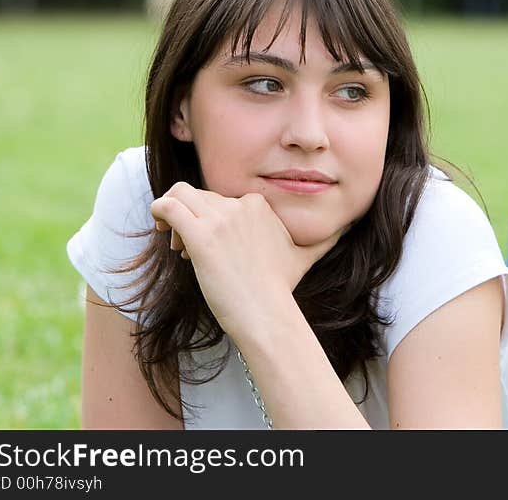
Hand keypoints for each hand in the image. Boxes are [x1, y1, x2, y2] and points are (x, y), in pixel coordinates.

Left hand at [150, 182, 343, 339]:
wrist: (266, 313)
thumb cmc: (280, 287)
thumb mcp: (306, 255)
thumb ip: (326, 238)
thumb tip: (349, 226)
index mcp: (259, 205)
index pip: (224, 197)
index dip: (213, 218)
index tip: (211, 246)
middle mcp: (241, 206)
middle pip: (201, 198)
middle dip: (192, 221)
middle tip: (188, 251)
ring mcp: (220, 220)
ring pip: (181, 195)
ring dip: (173, 214)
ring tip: (175, 244)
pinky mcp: (201, 237)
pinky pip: (168, 207)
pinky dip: (158, 212)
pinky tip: (161, 230)